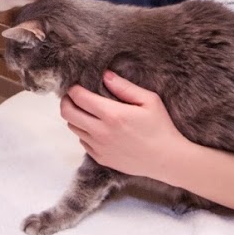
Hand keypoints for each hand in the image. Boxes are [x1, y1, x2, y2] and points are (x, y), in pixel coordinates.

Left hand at [60, 71, 189, 180]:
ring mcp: (99, 147)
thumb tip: (105, 75)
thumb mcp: (149, 100)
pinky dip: (84, 132)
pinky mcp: (100, 158)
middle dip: (67, 101)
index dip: (74, 88)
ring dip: (75, 116)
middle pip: (68, 113)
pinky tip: (96, 127)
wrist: (166, 159)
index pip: (79, 97)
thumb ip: (124, 87)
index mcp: (112, 114)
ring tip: (86, 110)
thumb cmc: (160, 127)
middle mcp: (101, 132)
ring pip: (72, 127)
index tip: (77, 85)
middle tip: (74, 96)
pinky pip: (82, 141)